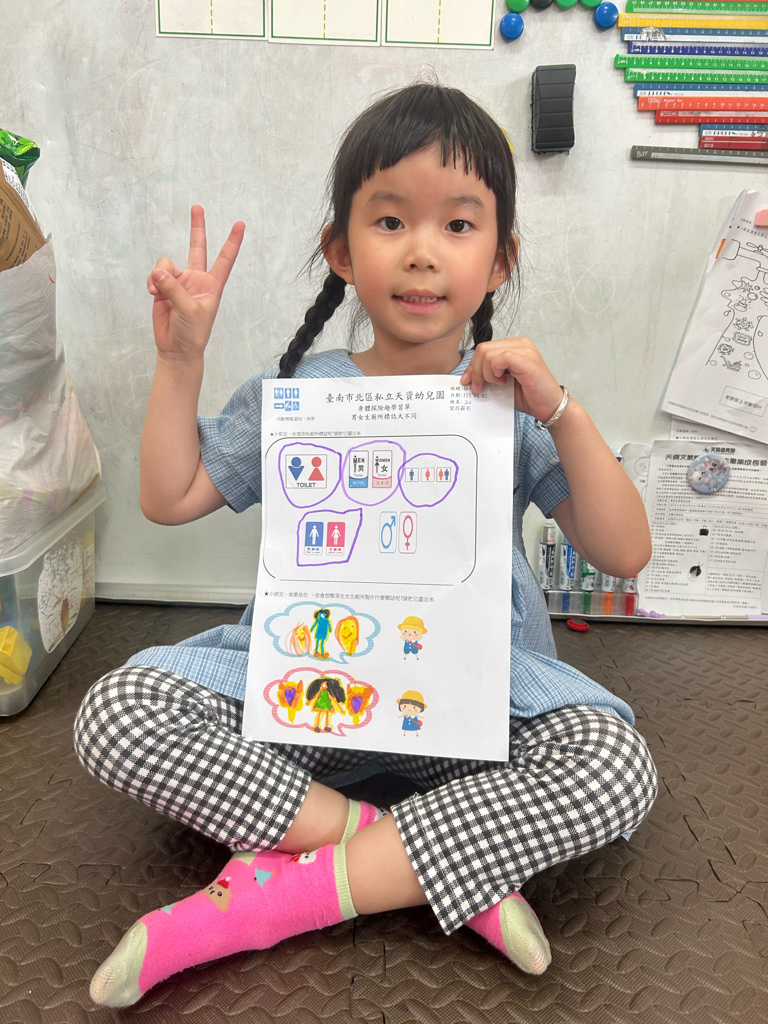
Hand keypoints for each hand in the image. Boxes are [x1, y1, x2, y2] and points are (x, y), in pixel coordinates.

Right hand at [147, 205, 244, 360]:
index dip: (232, 241)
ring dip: (160, 273)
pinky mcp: (163, 288)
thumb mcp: (189, 310)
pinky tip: (153, 293)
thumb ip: (174, 288)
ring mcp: (179, 282)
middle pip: (197, 247)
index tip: (240, 224)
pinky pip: (155, 274)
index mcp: (212, 285)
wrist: (176, 349)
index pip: (225, 259)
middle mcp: (196, 280)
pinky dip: (152, 281)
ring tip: (158, 289)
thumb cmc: (193, 333)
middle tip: (197, 207)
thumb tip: (159, 271)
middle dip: (197, 227)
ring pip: (166, 263)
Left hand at [459, 338, 562, 421]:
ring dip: (486, 373)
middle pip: (483, 349)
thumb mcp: (501, 383)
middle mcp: (520, 344)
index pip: (484, 349)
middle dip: (475, 371)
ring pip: (488, 353)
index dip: (472, 366)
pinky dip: (495, 372)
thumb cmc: (528, 396)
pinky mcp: (527, 360)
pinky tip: (503, 381)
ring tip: (498, 384)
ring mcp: (524, 350)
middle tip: (479, 388)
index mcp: (513, 346)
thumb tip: (466, 378)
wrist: (549, 407)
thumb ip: (487, 375)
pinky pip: (500, 359)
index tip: (468, 382)